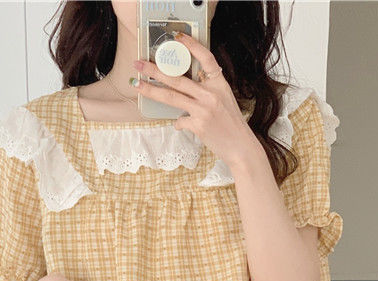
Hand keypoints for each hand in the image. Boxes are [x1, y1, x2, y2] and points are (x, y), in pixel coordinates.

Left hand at [131, 32, 260, 167]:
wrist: (241, 147)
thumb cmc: (230, 124)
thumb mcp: (223, 99)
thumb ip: (207, 89)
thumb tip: (183, 87)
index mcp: (219, 83)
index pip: (206, 57)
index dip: (191, 45)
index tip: (177, 37)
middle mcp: (211, 94)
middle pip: (178, 78)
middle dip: (155, 70)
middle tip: (139, 65)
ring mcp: (204, 109)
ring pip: (171, 96)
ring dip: (151, 90)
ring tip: (137, 84)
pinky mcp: (198, 125)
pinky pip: (179, 121)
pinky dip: (178, 123)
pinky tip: (182, 125)